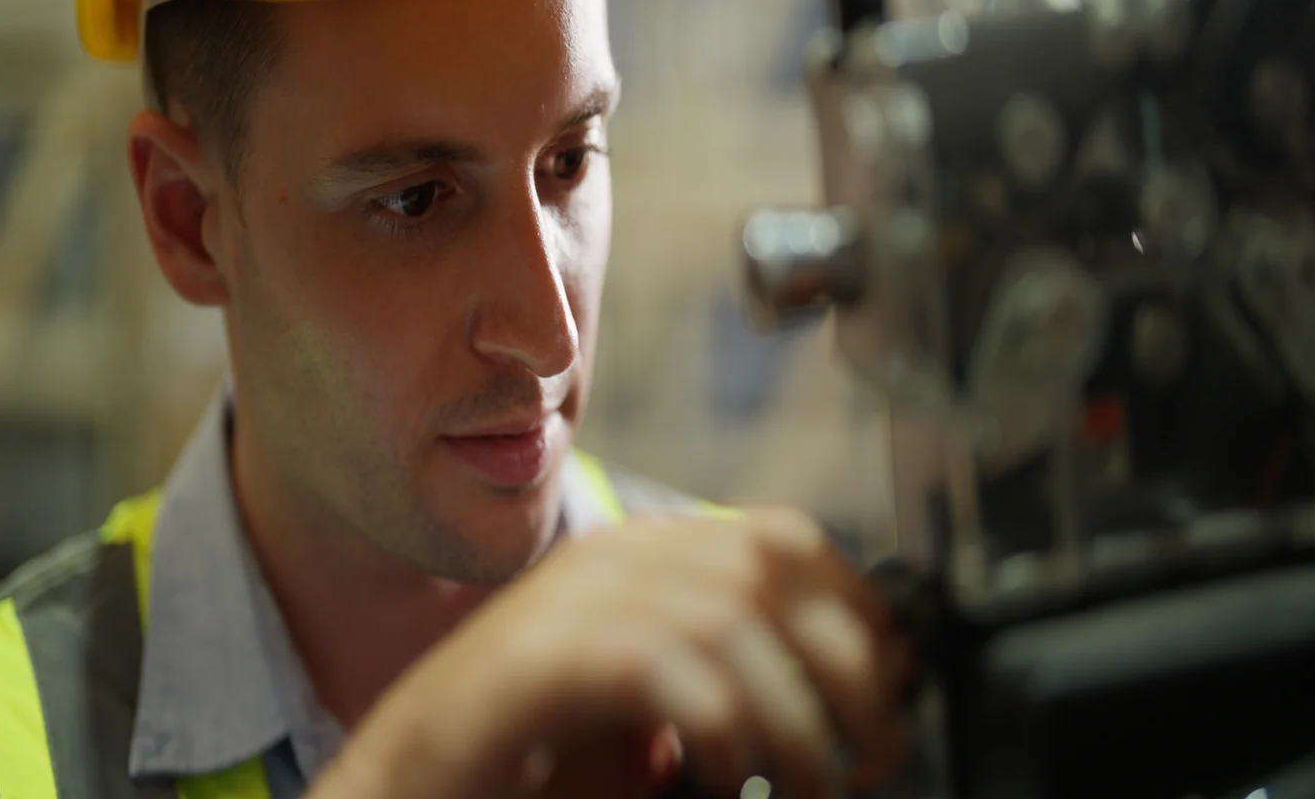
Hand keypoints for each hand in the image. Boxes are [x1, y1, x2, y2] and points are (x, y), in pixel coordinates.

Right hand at [311, 508, 910, 798]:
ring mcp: (571, 600)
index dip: (858, 607)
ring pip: (728, 617)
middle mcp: (614, 559)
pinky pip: (659, 663)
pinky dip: (719, 724)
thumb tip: (855, 696)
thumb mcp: (666, 708)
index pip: (784, 540)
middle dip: (847, 666)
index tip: (896, 687)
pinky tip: (722, 772)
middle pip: (770, 566)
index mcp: (647, 558)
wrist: (419, 785)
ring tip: (806, 784)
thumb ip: (738, 679)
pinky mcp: (536, 660)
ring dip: (794, 715)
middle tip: (868, 755)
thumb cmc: (540, 760)